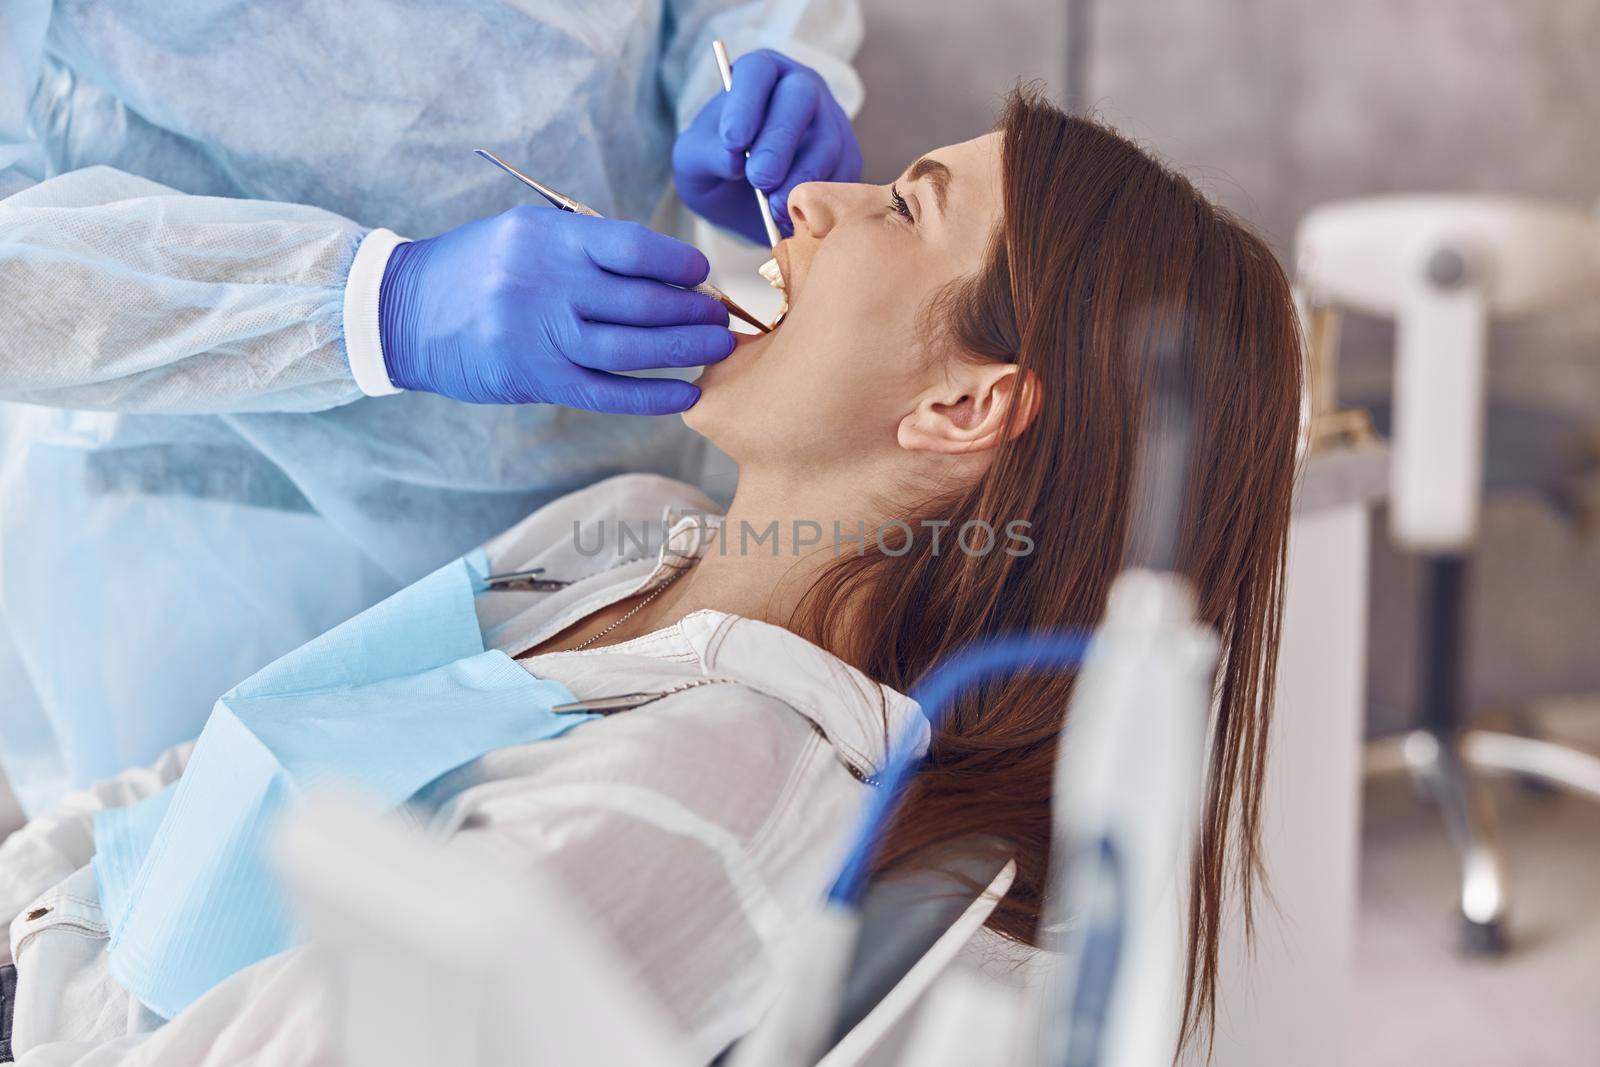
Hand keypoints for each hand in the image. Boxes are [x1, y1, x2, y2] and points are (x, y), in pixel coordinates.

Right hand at [377, 207, 732, 412]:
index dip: (678, 262)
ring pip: (632, 346)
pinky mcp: (535, 378)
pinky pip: (607, 391)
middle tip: (722, 316)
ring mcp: (540, 335)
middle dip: (693, 310)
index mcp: (548, 238)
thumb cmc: (476, 268)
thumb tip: (663, 267)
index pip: (633, 246)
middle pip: (642, 300)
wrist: (404, 313)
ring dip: (685, 349)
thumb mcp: (524, 234)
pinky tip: (686, 395)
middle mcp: (547, 284)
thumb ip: (586, 246)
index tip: (701, 273)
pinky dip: (652, 396)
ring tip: (718, 347)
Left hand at [673, 49, 863, 243]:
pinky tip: (798, 216)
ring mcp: (829, 120)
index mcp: (758, 75)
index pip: (757, 71)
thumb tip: (735, 160)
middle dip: (779, 141)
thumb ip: (706, 154)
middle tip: (759, 179)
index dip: (746, 102)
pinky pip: (845, 174)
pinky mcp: (847, 157)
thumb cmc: (715, 168)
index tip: (732, 141)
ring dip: (802, 176)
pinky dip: (823, 197)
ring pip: (828, 139)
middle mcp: (799, 88)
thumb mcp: (693, 162)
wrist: (742, 203)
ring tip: (774, 209)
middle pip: (801, 97)